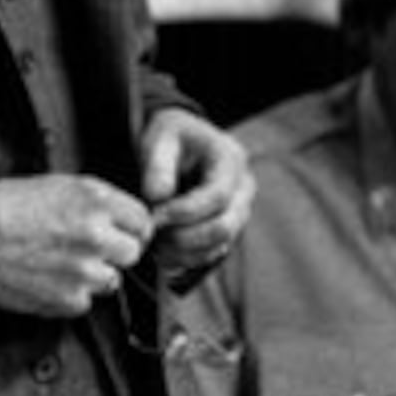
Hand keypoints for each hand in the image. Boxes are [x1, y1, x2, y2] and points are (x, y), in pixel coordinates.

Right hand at [0, 173, 153, 317]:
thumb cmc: (1, 207)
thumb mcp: (56, 185)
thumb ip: (97, 201)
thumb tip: (123, 216)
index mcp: (95, 201)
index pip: (143, 221)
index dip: (131, 228)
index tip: (122, 234)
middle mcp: (95, 235)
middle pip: (133, 253)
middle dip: (115, 252)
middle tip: (88, 250)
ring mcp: (83, 270)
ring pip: (112, 281)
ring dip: (93, 276)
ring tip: (60, 264)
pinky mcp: (67, 299)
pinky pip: (85, 302)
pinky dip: (70, 296)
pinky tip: (47, 279)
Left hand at [139, 107, 254, 282]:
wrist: (180, 143)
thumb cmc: (170, 136)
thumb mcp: (160, 136)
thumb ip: (158, 164)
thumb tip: (157, 197)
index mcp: (231, 159)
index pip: (218, 195)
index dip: (185, 211)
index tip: (154, 216)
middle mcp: (243, 188)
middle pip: (225, 226)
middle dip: (185, 237)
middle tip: (152, 235)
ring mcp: (239, 211)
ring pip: (219, 245)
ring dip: (183, 252)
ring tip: (153, 243)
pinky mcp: (228, 229)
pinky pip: (212, 254)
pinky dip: (185, 259)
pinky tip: (161, 252)